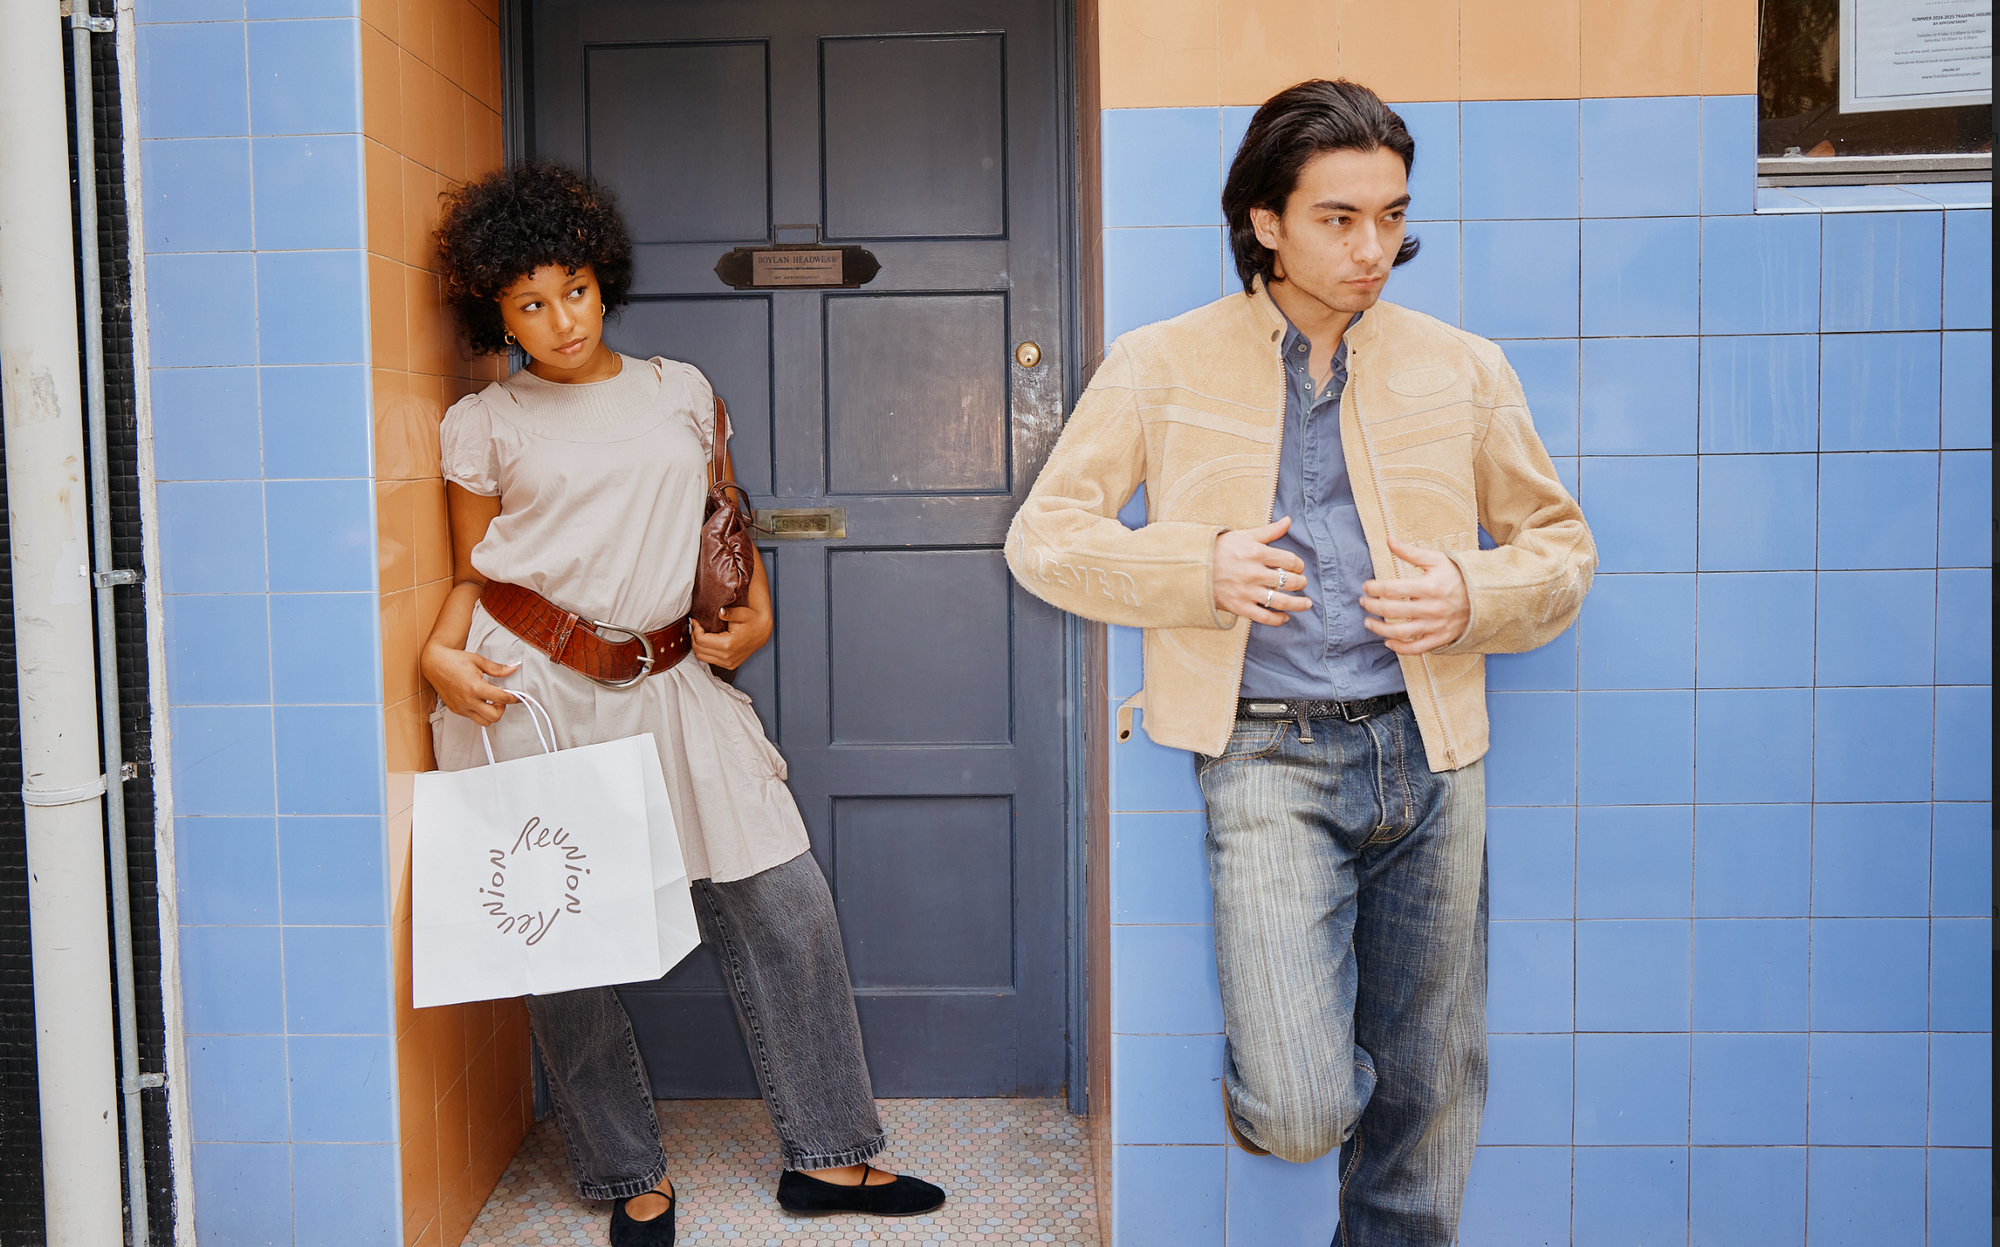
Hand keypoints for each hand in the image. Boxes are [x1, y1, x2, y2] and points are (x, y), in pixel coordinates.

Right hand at [421, 641, 519, 725]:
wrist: (434, 663)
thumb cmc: (455, 660)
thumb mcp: (479, 661)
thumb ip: (497, 668)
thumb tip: (514, 667)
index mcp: (475, 687)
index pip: (502, 698)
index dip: (514, 698)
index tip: (519, 697)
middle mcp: (468, 700)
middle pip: (494, 717)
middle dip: (502, 708)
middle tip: (500, 698)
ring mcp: (461, 707)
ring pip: (484, 722)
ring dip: (491, 713)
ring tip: (490, 700)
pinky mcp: (455, 710)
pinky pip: (473, 718)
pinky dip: (480, 712)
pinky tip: (480, 700)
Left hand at [691, 599, 772, 670]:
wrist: (762, 632)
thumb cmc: (752, 621)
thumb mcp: (742, 613)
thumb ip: (729, 613)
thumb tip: (719, 611)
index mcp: (728, 644)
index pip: (701, 640)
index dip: (695, 629)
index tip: (695, 620)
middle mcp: (727, 657)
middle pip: (698, 650)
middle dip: (693, 636)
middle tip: (695, 626)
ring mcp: (728, 663)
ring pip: (701, 657)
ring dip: (697, 645)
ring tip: (699, 633)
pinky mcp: (729, 665)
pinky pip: (709, 660)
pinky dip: (704, 651)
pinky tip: (706, 640)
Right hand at [1213, 517, 1311, 624]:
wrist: (1193, 568)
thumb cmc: (1219, 549)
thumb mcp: (1244, 536)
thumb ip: (1269, 531)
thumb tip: (1289, 520)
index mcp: (1256, 553)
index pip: (1289, 560)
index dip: (1299, 565)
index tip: (1298, 567)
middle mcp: (1254, 573)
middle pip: (1289, 581)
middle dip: (1300, 583)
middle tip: (1301, 583)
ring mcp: (1247, 592)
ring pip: (1282, 601)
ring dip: (1298, 604)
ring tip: (1306, 604)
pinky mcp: (1239, 607)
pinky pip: (1265, 617)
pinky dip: (1278, 619)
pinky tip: (1285, 616)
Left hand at [1360, 536, 1469, 654]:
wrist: (1487, 596)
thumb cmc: (1460, 575)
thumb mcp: (1437, 560)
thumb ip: (1411, 552)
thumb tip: (1389, 540)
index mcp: (1429, 587)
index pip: (1392, 589)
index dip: (1374, 588)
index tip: (1366, 586)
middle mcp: (1431, 608)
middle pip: (1392, 611)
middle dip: (1372, 607)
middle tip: (1363, 602)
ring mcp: (1436, 625)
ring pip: (1400, 632)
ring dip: (1380, 629)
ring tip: (1368, 622)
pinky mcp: (1441, 638)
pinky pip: (1416, 648)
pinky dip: (1399, 648)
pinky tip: (1388, 641)